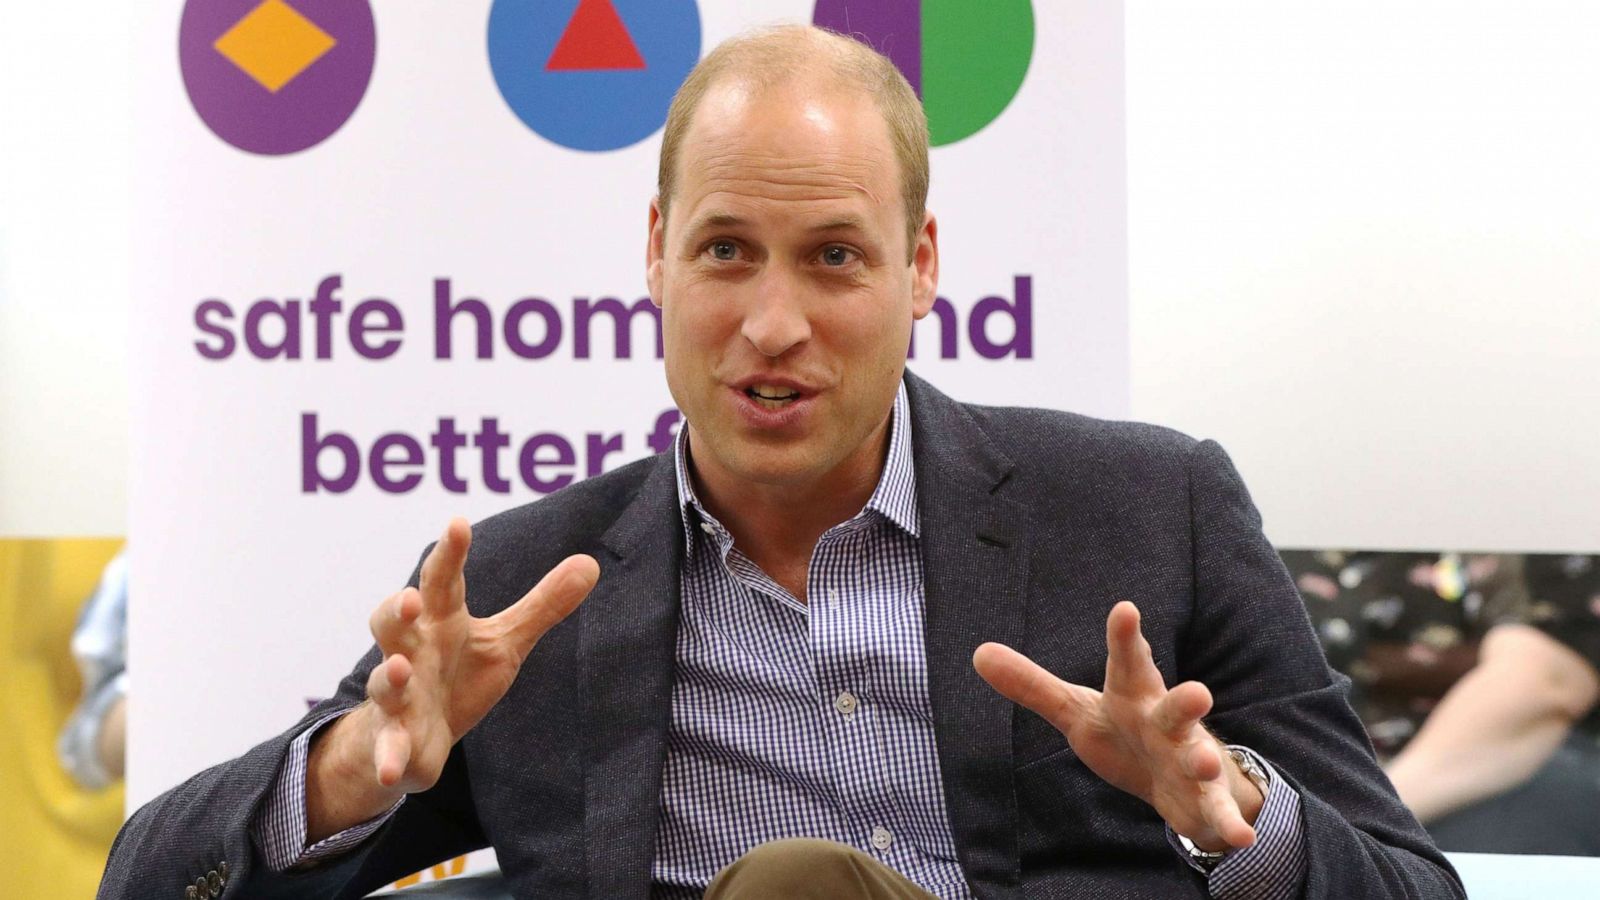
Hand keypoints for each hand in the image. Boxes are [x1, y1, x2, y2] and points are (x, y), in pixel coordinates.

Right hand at [307, 517, 598, 838]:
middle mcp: (412, 652)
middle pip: (393, 622)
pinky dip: (389, 757)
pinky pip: (389, 747)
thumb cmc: (458, 676)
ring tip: (402, 670)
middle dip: (397, 609)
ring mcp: (398, 697)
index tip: (458, 524)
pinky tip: (393, 771)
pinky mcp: (395, 739)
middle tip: (411, 598)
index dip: (449, 553)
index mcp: (440, 622)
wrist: (413, 738)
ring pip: (385, 681)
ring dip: (391, 676)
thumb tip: (590, 563)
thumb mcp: (505, 641)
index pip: (442, 581)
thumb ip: (542, 605)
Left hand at [973, 601, 1262, 852]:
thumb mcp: (1075, 710)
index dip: (1125, 638)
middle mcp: (1166, 722)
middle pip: (1175, 707)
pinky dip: (1227, 824)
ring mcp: (1189, 759)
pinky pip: (1215, 812)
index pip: (1128, 663)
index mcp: (1133, 696)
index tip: (1124, 609)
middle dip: (1187, 701)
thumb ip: (1031, 686)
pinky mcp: (1202, 799)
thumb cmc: (1123, 732)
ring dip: (1204, 761)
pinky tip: (1239, 838)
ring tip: (1206, 765)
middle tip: (1198, 692)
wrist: (1176, 779)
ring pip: (1200, 757)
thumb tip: (978, 653)